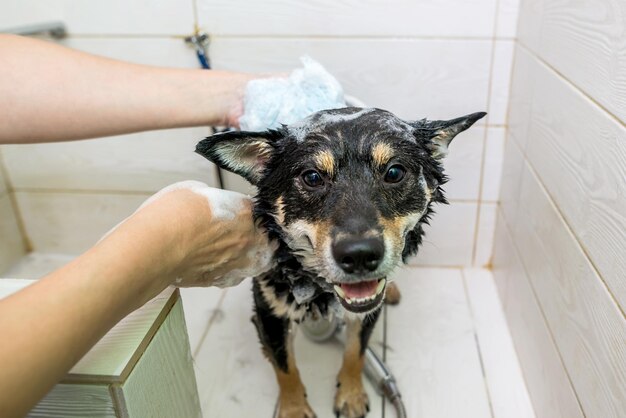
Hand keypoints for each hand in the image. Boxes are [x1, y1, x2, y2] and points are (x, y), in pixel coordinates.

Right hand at [105, 181, 275, 289]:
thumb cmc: (171, 214)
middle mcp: (247, 239)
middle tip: (245, 231)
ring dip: (250, 255)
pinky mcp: (220, 280)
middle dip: (259, 234)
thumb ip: (210, 198)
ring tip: (236, 250)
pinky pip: (234, 275)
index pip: (257, 209)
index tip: (241, 210)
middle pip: (265, 238)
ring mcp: (236, 263)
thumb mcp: (192, 189)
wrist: (154, 248)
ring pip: (255, 261)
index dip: (249, 209)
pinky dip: (230, 270)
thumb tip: (210, 203)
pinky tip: (219, 264)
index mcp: (245, 211)